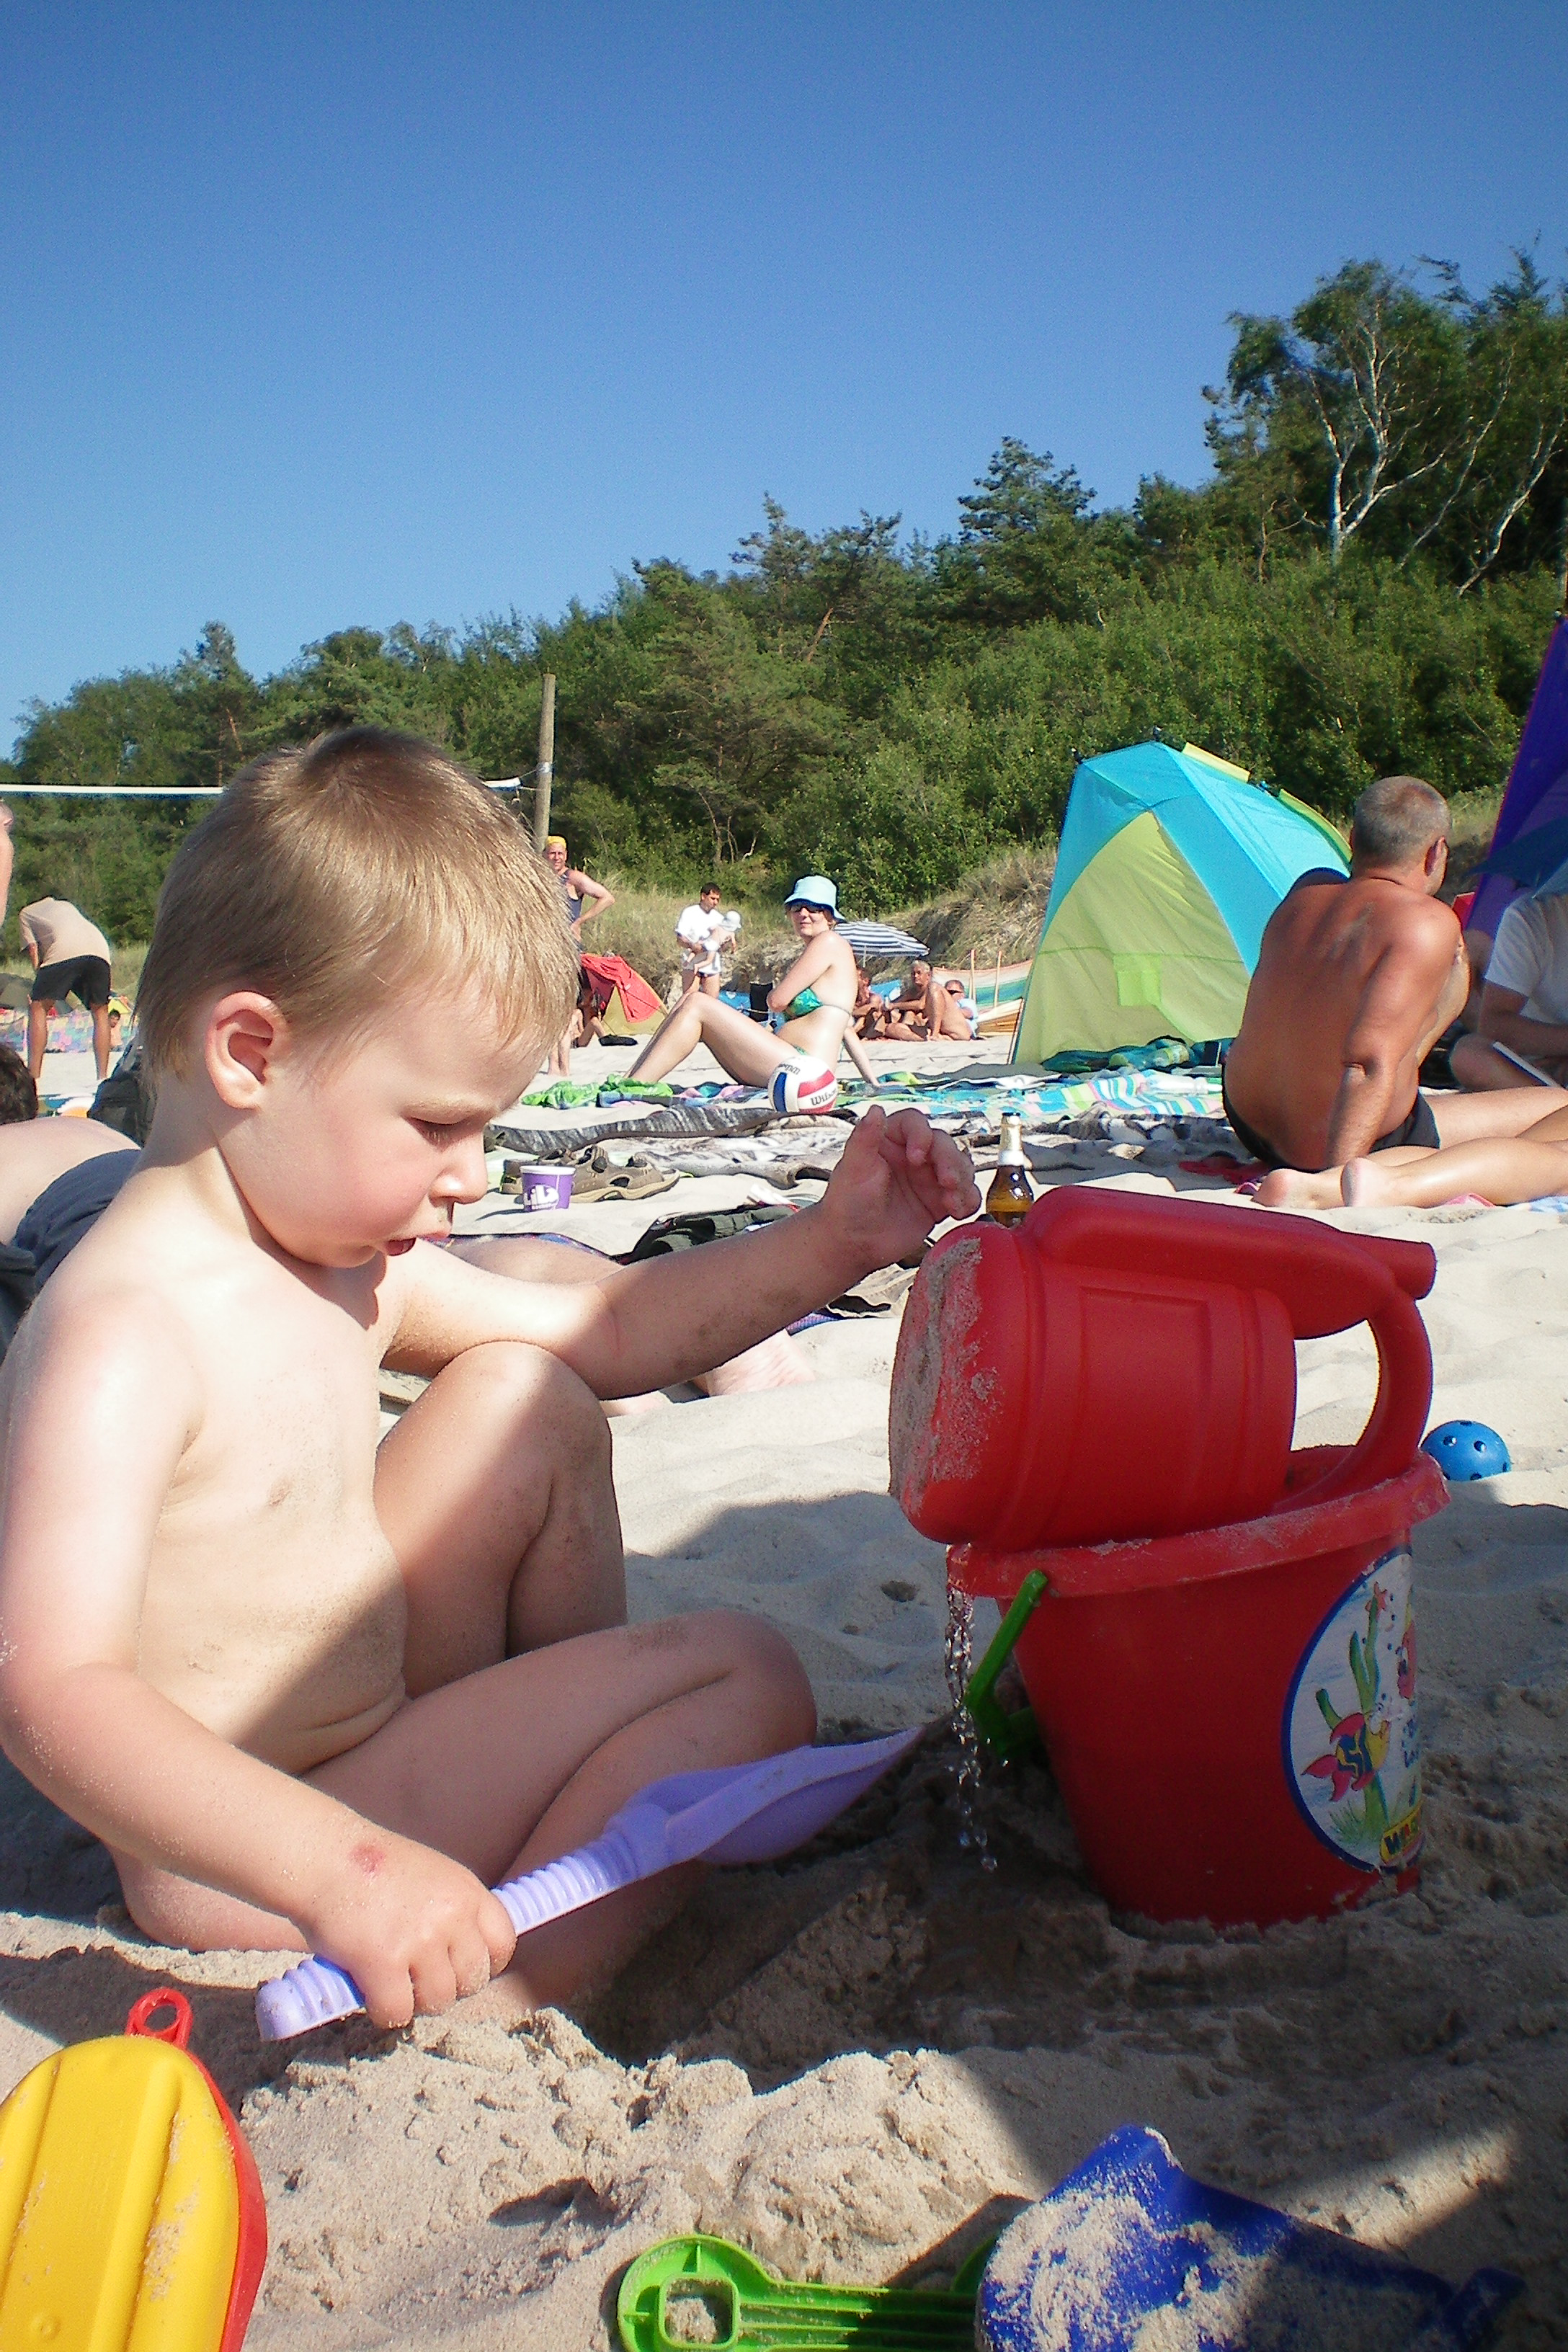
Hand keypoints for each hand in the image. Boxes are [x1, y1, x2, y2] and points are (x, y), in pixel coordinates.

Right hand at [302, 1827, 516, 2026]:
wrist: (322, 1856)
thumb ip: (448, 1910)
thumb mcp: (428, 1876)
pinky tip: (368, 1993)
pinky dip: (383, 2012)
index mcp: (466, 1890)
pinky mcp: (385, 1963)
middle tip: (417, 1981)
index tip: (462, 1971)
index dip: (486, 1964)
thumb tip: (461, 1957)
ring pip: (438, 2001)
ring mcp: (421, 1940)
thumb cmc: (367, 1867)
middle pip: (473, 1979)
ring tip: (391, 1984)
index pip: (503, 1942)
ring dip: (415, 2002)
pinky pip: (398, 2012)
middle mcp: (452, 1915)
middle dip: (447, 1987)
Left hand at [819, 1106, 978, 1270]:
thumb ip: (865, 1139)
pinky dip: (967, 1200)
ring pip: (959, 1167)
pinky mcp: (939, 1202)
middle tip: (946, 1181)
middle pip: (944, 1144)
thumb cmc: (847, 1203)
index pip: (915, 1124)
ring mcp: (928, 1178)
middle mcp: (913, 1155)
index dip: (921, 1136)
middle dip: (950, 1161)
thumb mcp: (853, 1169)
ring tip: (952, 1201)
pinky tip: (958, 1211)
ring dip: (962, 1181)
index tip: (916, 1157)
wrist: (853, 1243)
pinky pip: (964, 1195)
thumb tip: (875, 1110)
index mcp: (891, 1140)